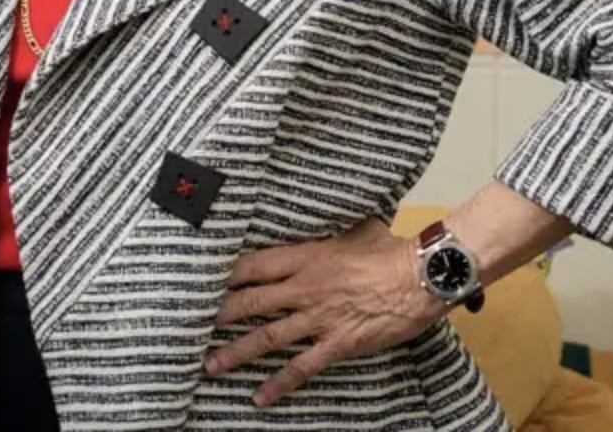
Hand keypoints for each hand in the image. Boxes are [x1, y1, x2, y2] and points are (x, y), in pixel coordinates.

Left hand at [204, 219, 446, 405]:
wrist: (421, 276)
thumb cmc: (391, 250)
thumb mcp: (355, 229)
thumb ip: (331, 231)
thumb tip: (324, 216)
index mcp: (307, 256)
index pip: (254, 264)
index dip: (226, 275)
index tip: (202, 282)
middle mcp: (305, 287)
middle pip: (251, 301)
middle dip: (219, 315)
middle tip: (190, 326)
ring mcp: (319, 317)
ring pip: (268, 336)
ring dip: (237, 352)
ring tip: (211, 364)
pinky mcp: (337, 343)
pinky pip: (301, 366)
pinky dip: (279, 383)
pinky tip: (260, 396)